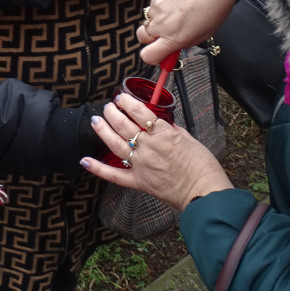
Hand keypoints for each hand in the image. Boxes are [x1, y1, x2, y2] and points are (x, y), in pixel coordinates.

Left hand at [81, 91, 231, 210]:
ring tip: (95, 120)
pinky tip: (85, 160)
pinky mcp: (138, 181)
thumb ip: (172, 130)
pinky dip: (98, 168)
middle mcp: (149, 147)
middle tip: (107, 106)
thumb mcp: (190, 139)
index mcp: (164, 134)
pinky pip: (114, 175)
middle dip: (112, 112)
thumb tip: (162, 124)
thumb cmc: (202, 166)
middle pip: (124, 125)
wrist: (204, 192)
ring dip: (103, 130)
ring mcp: (141, 164)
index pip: (140, 112)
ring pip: (116, 144)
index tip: (121, 98)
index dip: (127, 103)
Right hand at [138, 0, 237, 65]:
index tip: (159, 52)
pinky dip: (162, 5)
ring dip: (159, 19)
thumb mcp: (202, 35)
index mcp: (174, 38)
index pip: (148, 56)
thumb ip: (183, 43)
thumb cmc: (213, 8)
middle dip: (151, 38)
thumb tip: (170, 48)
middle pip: (142, 38)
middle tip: (167, 32)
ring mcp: (156, 8)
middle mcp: (161, 24)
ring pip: (149, 19)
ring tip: (177, 10)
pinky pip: (154, 4)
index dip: (152, 56)